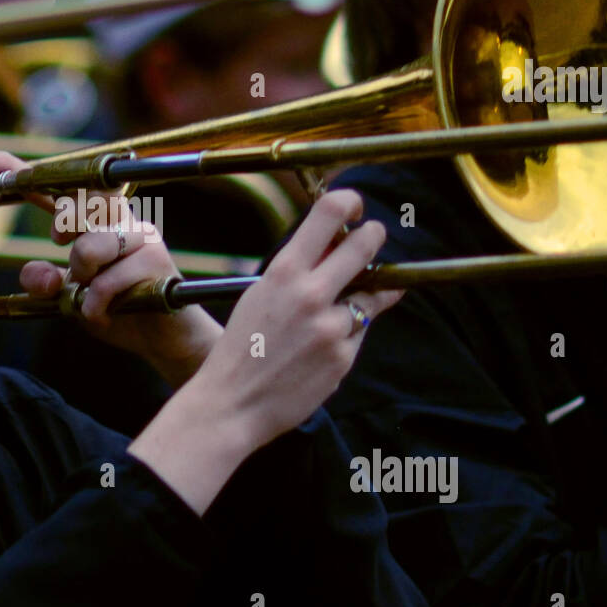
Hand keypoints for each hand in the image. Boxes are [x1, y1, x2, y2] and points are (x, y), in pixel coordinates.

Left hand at [0, 151, 220, 386]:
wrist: (165, 338)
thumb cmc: (118, 308)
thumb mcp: (70, 297)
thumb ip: (47, 283)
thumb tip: (36, 274)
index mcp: (95, 220)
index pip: (55, 185)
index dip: (17, 171)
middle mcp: (119, 218)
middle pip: (78, 201)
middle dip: (62, 227)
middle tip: (63, 248)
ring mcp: (140, 236)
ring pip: (90, 246)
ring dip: (81, 278)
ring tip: (91, 297)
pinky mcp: (156, 260)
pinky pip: (108, 280)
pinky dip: (95, 305)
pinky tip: (104, 315)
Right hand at [184, 189, 403, 450]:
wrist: (232, 404)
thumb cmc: (240, 348)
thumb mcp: (259, 296)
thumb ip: (296, 272)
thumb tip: (334, 246)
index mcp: (284, 272)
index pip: (328, 214)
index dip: (348, 202)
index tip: (354, 206)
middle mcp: (311, 295)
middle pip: (364, 247)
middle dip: (374, 236)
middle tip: (374, 234)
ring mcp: (331, 328)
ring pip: (369, 298)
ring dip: (361, 298)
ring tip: (337, 309)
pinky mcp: (343, 358)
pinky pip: (358, 335)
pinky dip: (347, 336)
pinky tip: (321, 348)